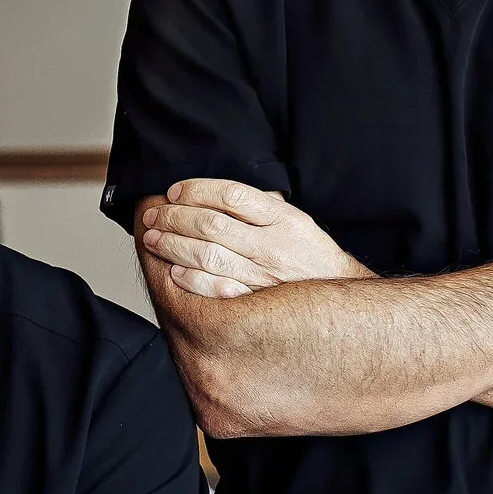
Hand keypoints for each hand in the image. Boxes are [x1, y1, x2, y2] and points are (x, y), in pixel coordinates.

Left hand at [140, 179, 374, 297]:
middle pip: (212, 224)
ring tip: (153, 238)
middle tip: (154, 216)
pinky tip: (175, 271)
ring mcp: (264, 277)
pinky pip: (216, 289)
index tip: (175, 192)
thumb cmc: (309, 257)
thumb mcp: (295, 221)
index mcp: (284, 219)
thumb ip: (261, 207)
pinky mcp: (256, 303)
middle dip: (174, 217)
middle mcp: (274, 246)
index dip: (197, 190)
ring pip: (207, 254)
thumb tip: (213, 193)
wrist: (338, 303)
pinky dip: (191, 279)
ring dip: (173, 245)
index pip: (232, 194)